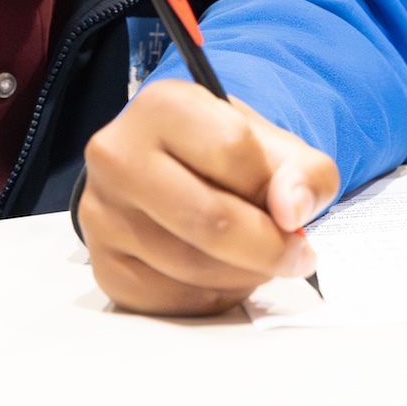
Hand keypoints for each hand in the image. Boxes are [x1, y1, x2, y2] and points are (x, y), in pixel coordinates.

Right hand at [79, 79, 338, 314]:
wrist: (173, 172)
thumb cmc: (226, 156)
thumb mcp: (277, 147)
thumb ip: (305, 173)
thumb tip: (292, 213)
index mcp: (163, 106)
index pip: (232, 149)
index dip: (273, 187)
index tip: (288, 207)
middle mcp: (118, 155)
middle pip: (210, 219)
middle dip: (268, 248)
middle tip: (296, 256)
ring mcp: (102, 213)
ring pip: (191, 267)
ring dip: (244, 276)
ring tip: (258, 261)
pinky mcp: (102, 264)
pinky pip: (169, 299)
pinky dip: (211, 297)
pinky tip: (223, 276)